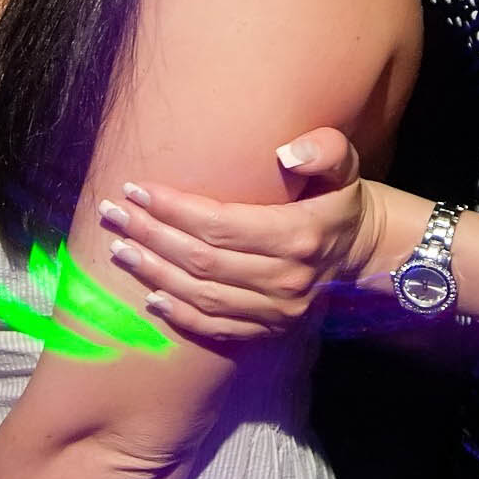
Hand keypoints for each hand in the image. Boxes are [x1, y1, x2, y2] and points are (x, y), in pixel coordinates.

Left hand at [97, 127, 385, 341]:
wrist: (364, 249)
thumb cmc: (340, 196)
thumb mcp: (345, 163)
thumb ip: (325, 148)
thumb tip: (286, 153)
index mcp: (299, 234)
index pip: (220, 223)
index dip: (175, 209)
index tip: (138, 189)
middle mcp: (286, 278)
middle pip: (202, 260)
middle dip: (151, 235)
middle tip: (114, 214)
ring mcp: (277, 311)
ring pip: (202, 295)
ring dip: (154, 273)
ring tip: (119, 248)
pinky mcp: (270, 331)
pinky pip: (216, 327)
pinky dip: (180, 315)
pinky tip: (149, 295)